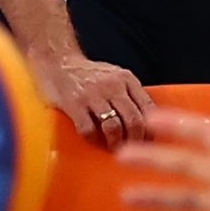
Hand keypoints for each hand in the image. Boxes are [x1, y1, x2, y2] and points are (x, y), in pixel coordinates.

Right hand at [32, 54, 153, 143]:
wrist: (58, 61)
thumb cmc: (88, 74)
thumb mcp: (115, 76)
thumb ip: (130, 93)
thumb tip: (147, 120)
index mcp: (126, 79)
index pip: (148, 107)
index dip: (151, 128)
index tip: (149, 141)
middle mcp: (112, 86)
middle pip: (133, 120)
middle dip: (135, 140)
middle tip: (132, 149)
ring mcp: (93, 95)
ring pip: (113, 127)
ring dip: (115, 142)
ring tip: (114, 147)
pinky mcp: (74, 104)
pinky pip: (88, 130)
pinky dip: (93, 140)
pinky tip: (94, 140)